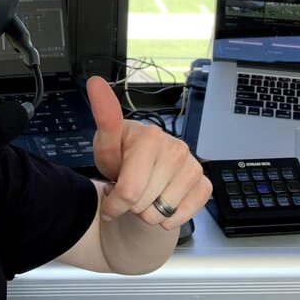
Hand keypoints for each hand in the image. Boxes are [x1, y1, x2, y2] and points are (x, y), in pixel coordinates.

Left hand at [86, 75, 210, 229]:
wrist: (142, 169)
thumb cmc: (122, 155)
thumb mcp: (106, 144)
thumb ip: (103, 119)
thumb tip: (95, 82)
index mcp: (150, 137)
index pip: (129, 192)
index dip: (114, 202)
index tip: (109, 193)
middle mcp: (177, 148)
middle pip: (143, 206)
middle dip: (131, 205)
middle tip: (130, 186)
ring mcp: (193, 166)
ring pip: (161, 215)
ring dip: (148, 212)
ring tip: (145, 192)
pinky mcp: (204, 183)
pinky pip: (181, 216)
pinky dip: (167, 218)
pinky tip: (161, 200)